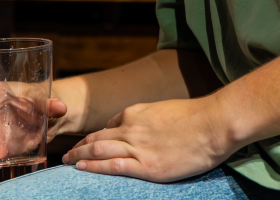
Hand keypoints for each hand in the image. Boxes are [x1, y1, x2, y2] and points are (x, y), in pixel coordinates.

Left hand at [61, 95, 232, 181]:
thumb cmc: (196, 116)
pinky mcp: (147, 166)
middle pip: (97, 138)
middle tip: (66, 155)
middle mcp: (132, 129)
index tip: (87, 144)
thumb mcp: (164, 110)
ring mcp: (138, 148)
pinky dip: (94, 167)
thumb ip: (147, 118)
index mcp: (136, 113)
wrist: (213, 124)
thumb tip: (139, 126)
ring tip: (67, 162)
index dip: (95, 136)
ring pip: (99, 150)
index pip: (109, 126)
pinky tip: (82, 169)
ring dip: (80, 156)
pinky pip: (113, 166)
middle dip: (80, 146)